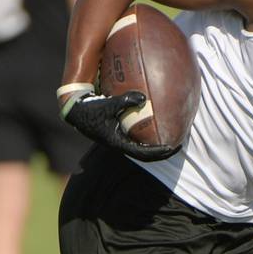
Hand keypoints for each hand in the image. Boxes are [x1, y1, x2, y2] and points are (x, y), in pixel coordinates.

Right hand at [60, 90, 179, 161]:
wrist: (75, 110)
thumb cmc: (91, 107)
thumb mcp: (109, 104)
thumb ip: (126, 100)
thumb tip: (144, 97)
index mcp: (117, 142)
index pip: (143, 153)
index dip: (158, 152)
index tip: (172, 147)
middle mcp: (119, 144)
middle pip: (145, 155)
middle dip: (161, 153)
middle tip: (177, 147)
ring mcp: (117, 141)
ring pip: (140, 149)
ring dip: (155, 148)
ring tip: (170, 140)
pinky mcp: (116, 135)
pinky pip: (135, 139)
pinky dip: (146, 137)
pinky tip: (155, 127)